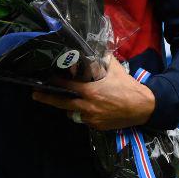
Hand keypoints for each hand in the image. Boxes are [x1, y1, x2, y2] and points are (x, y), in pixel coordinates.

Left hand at [31, 58, 154, 129]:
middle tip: (35, 95)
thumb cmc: (127, 86)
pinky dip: (84, 113)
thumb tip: (90, 50)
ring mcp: (91, 118)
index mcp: (90, 91)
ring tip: (69, 100)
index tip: (46, 79)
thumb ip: (100, 60)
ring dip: (70, 107)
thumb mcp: (113, 69)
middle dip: (47, 98)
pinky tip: (89, 107)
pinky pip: (85, 119)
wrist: (143, 106)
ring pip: (73, 113)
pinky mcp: (97, 126)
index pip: (66, 87)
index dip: (55, 82)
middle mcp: (88, 106)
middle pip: (61, 103)